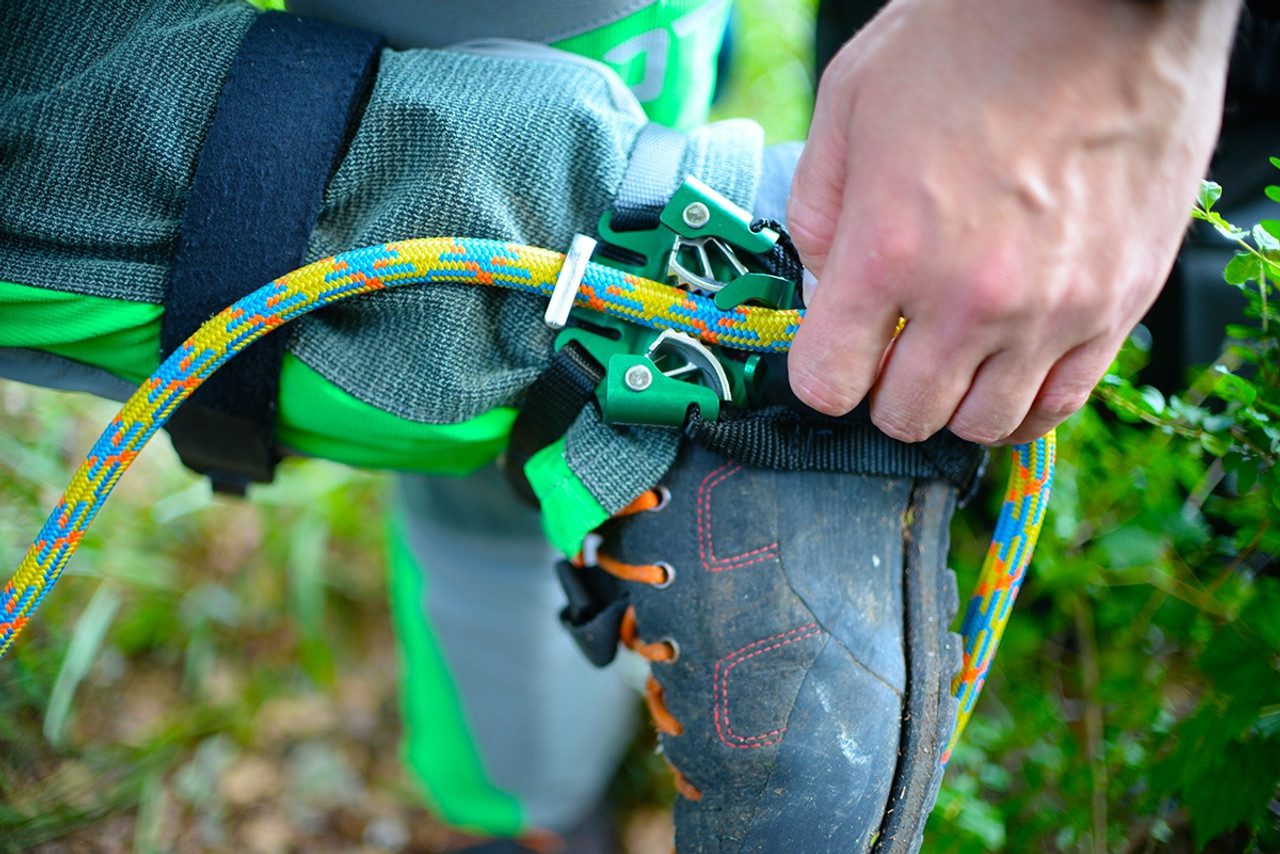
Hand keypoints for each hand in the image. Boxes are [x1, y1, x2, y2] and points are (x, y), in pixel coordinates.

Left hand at [785, 0, 1240, 444]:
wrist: (1104, 1)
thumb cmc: (975, 37)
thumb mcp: (849, 103)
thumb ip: (819, 209)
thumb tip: (823, 282)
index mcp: (888, 250)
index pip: (827, 383)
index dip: (820, 375)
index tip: (831, 355)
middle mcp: (970, 299)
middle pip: (904, 416)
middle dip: (883, 390)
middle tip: (891, 349)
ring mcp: (1052, 310)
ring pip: (982, 425)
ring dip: (953, 400)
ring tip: (953, 352)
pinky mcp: (1118, 304)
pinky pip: (1061, 404)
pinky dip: (1024, 400)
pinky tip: (1009, 364)